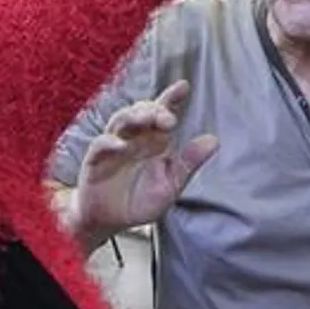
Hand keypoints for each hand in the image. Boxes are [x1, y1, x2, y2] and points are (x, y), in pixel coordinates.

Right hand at [71, 81, 218, 238]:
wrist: (109, 222)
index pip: (163, 113)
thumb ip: (189, 163)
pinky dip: (109, 142)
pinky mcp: (95, 160)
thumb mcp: (170, 185)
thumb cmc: (139, 201)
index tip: (183, 87)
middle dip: (155, 110)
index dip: (171, 98)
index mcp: (155, 141)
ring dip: (134, 117)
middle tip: (169, 119)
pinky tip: (121, 145)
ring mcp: (113, 147)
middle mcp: (135, 138)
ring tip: (148, 119)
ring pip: (120, 121)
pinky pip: (100, 145)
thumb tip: (214, 140)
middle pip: (142, 112)